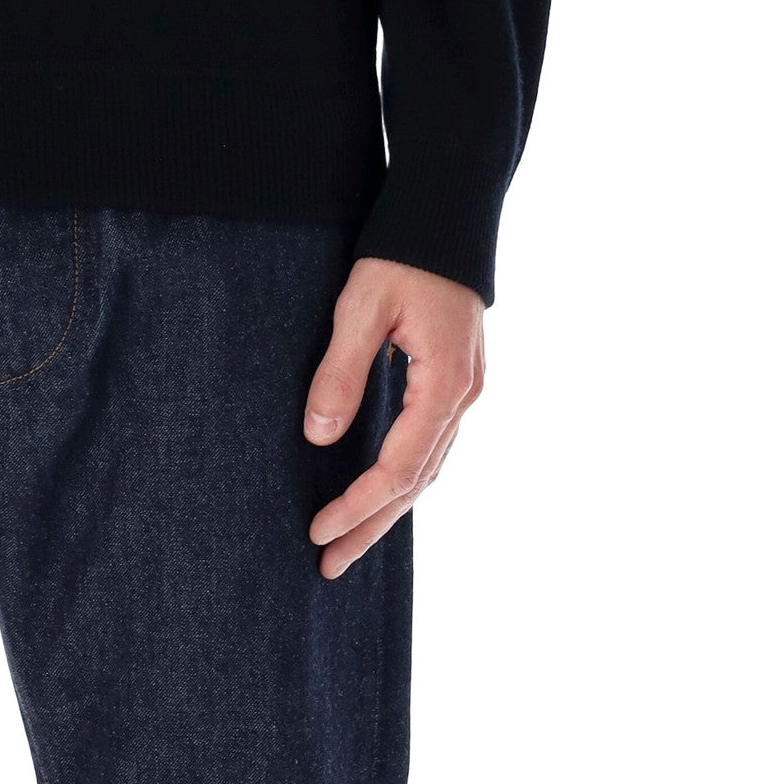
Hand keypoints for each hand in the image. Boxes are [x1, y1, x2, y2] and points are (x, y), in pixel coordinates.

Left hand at [303, 257, 484, 577]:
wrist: (448, 215)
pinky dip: (403, 477)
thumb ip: (342, 371)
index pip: (401, 466)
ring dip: (387, 509)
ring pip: (428, 468)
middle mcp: (463, 397)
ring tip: (346, 545)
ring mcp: (464, 391)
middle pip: (418, 482)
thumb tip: (319, 436)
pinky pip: (430, 446)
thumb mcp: (362, 307)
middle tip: (328, 567)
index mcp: (445, 384)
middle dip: (372, 527)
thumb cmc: (402, 255)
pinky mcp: (455, 382)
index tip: (319, 530)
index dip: (359, 504)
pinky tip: (378, 493)